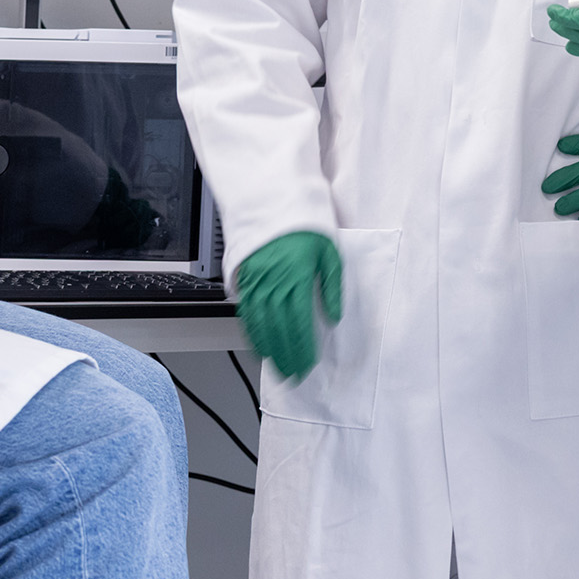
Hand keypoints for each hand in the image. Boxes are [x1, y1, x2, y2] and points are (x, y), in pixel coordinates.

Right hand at [235, 230, 343, 381]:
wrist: (273, 202)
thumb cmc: (305, 226)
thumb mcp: (329, 252)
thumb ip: (332, 286)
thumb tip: (334, 315)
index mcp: (298, 277)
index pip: (300, 322)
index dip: (303, 347)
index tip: (308, 364)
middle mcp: (274, 282)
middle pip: (279, 328)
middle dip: (287, 355)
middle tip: (293, 376)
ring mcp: (256, 281)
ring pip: (261, 324)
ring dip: (269, 350)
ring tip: (277, 368)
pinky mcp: (245, 279)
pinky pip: (247, 312)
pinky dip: (253, 333)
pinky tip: (260, 345)